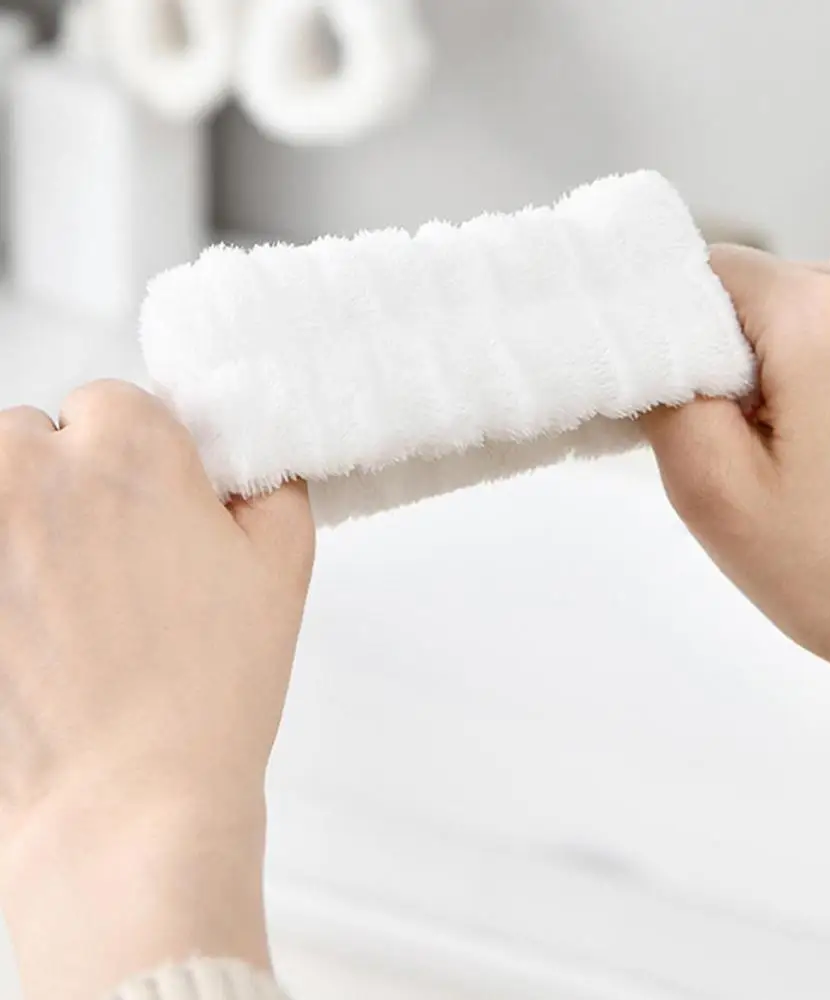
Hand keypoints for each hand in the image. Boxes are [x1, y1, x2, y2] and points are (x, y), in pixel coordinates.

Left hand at [0, 381, 315, 999]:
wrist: (126, 804)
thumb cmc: (205, 694)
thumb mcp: (284, 568)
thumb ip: (270, 488)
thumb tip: (242, 471)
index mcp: (128, 447)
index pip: (115, 403)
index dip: (141, 465)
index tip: (152, 512)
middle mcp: (29, 468)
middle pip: (37, 438)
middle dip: (70, 483)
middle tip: (110, 565)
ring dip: (19, 519)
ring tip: (61, 601)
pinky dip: (1, 571)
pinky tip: (31, 627)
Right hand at [644, 248, 829, 774]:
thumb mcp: (716, 500)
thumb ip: (668, 405)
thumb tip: (662, 355)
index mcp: (824, 322)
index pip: (717, 272)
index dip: (692, 333)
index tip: (705, 402)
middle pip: (787, 288)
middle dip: (761, 352)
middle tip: (772, 446)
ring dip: (827, 357)